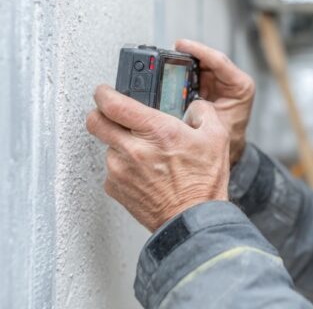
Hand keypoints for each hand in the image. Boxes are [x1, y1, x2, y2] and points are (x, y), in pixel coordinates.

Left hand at [86, 85, 229, 230]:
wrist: (193, 220)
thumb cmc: (203, 183)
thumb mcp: (216, 138)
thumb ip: (203, 112)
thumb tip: (194, 106)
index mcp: (155, 131)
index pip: (112, 104)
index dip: (104, 93)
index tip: (105, 91)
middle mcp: (132, 149)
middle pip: (95, 121)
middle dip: (100, 113)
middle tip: (112, 114)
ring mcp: (120, 170)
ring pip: (106, 145)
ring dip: (117, 143)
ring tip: (142, 152)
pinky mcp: (115, 188)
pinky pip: (111, 169)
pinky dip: (122, 166)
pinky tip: (142, 172)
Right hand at [175, 39, 254, 164]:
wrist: (230, 148)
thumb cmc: (228, 137)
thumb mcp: (215, 124)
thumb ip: (202, 112)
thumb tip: (182, 101)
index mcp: (240, 86)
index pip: (219, 61)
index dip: (199, 50)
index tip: (181, 45)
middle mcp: (231, 80)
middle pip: (206, 59)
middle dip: (187, 55)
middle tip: (167, 52)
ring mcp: (219, 81)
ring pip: (198, 65)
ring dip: (182, 63)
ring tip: (164, 62)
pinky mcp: (208, 85)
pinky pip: (193, 74)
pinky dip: (180, 73)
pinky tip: (167, 73)